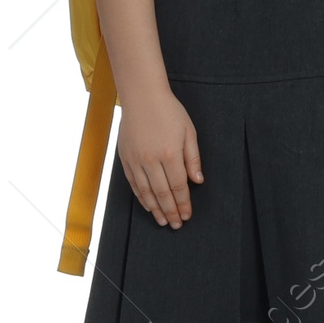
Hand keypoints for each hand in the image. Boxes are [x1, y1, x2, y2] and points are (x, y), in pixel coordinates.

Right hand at [116, 87, 202, 227]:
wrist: (142, 97)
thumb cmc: (169, 111)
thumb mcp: (189, 132)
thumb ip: (193, 158)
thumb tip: (198, 181)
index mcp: (170, 154)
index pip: (179, 186)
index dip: (184, 203)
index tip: (187, 215)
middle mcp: (152, 160)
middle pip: (162, 193)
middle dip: (171, 211)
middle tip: (176, 224)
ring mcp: (136, 160)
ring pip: (146, 192)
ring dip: (155, 209)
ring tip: (163, 221)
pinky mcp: (125, 158)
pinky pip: (134, 183)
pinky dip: (141, 197)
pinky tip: (147, 206)